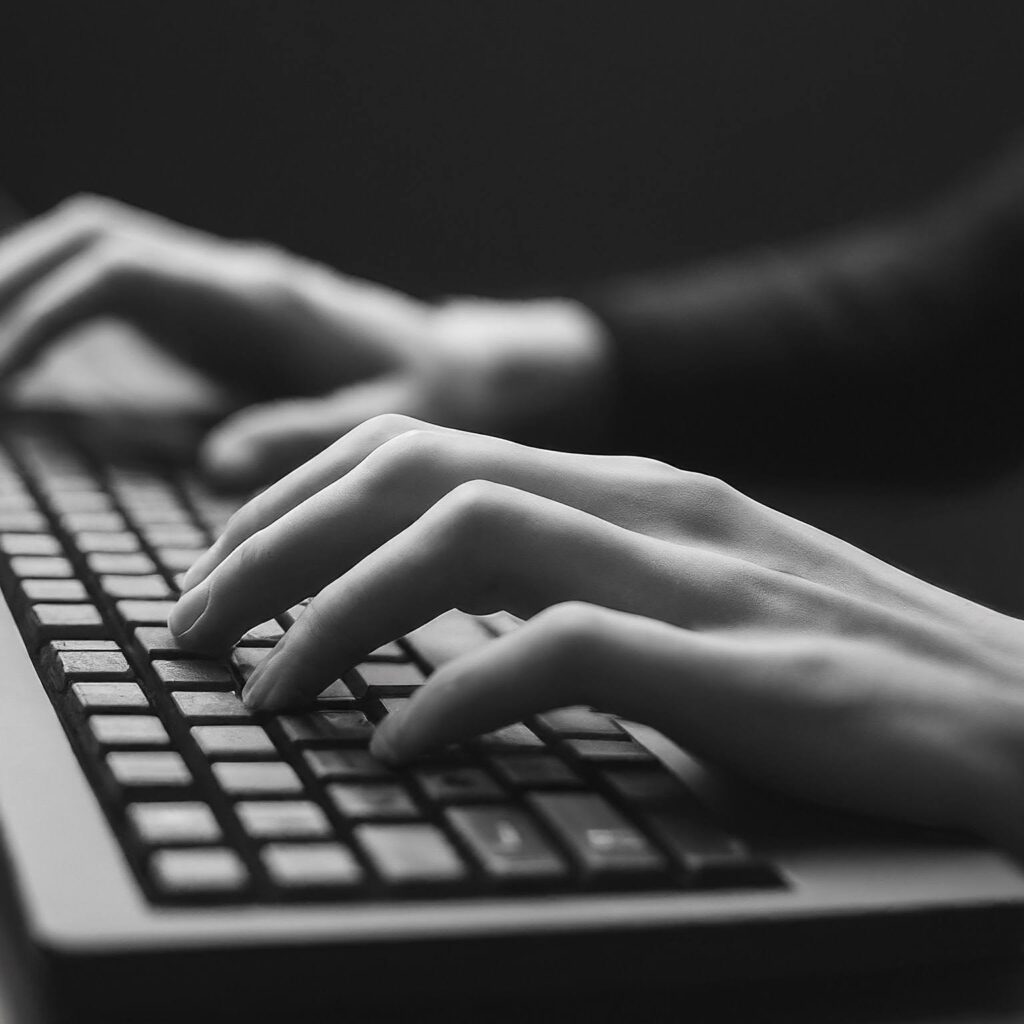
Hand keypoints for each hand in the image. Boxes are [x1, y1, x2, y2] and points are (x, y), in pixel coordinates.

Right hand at [0, 195, 609, 484]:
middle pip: (88, 242)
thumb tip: (218, 463)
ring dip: (28, 294)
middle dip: (12, 286)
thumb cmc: (429, 390)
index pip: (121, 270)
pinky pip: (120, 301)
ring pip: (95, 261)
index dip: (45, 309)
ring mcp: (215, 297)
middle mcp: (227, 283)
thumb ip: (310, 436)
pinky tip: (34, 371)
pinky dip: (63, 322)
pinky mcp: (214, 323)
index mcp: (258, 298)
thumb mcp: (391, 424)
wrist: (457, 364)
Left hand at [166, 414, 1023, 854]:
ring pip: (465, 539)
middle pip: (415, 475)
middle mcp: (648, 503)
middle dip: (280, 542)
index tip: (228, 568)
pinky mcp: (732, 662)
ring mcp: (691, 574)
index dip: (301, 498)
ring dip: (337, 612)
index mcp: (629, 485)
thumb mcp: (685, 600)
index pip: (424, 448)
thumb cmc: (835, 669)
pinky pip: (559, 650)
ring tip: (262, 687)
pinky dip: (457, 691)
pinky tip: (397, 744)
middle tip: (195, 623)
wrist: (1010, 714)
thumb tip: (443, 626)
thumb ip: (574, 585)